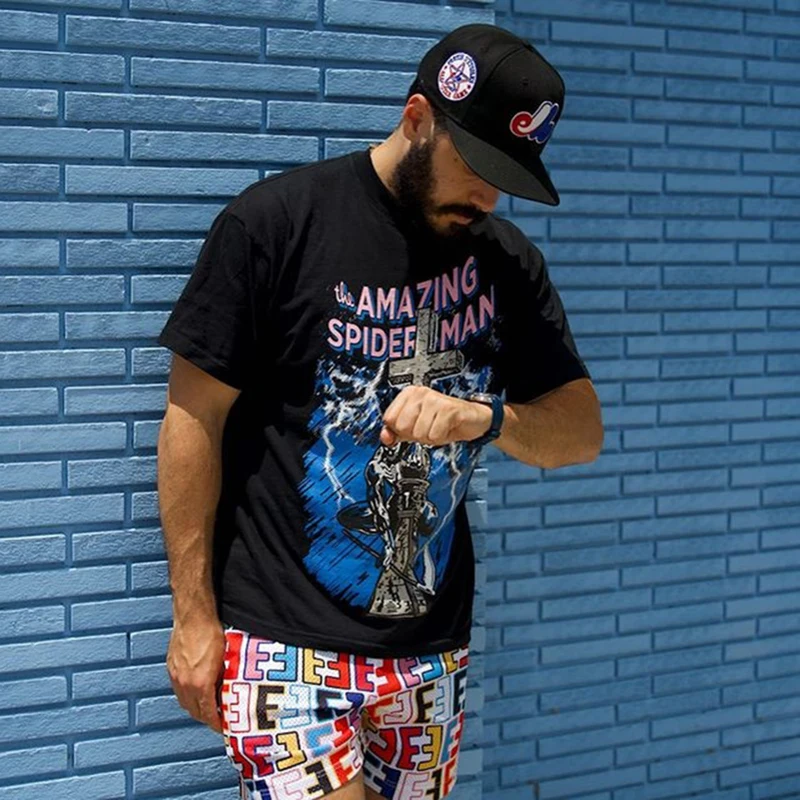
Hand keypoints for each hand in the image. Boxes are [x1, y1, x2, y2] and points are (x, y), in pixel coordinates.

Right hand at [166, 614, 225, 732]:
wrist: (193, 616)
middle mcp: (185, 683)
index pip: (208, 713)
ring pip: (185, 702)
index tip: (223, 726)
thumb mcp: (225, 659)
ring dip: (196, 707)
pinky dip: (188, 695)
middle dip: (206, 718)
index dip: (216, 723)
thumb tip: (226, 691)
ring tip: (208, 706)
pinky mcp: (171, 668)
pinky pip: (179, 690)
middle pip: (194, 711)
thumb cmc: (211, 632)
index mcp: (200, 683)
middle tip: (218, 718)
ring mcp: (176, 676)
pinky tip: (196, 690)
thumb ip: (223, 679)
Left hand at [380, 386, 491, 446]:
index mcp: (408, 394)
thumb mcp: (416, 428)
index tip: (414, 426)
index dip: (401, 430)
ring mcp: (434, 399)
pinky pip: (434, 435)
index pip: (389, 419)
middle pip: (402, 427)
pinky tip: (447, 428)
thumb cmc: (444, 422)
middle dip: (415, 435)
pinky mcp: (448, 409)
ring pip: (418, 433)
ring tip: (439, 427)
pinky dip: (441, 437)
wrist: (472, 420)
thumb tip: (384, 436)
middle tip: (429, 427)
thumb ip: (397, 432)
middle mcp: (420, 393)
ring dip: (430, 437)